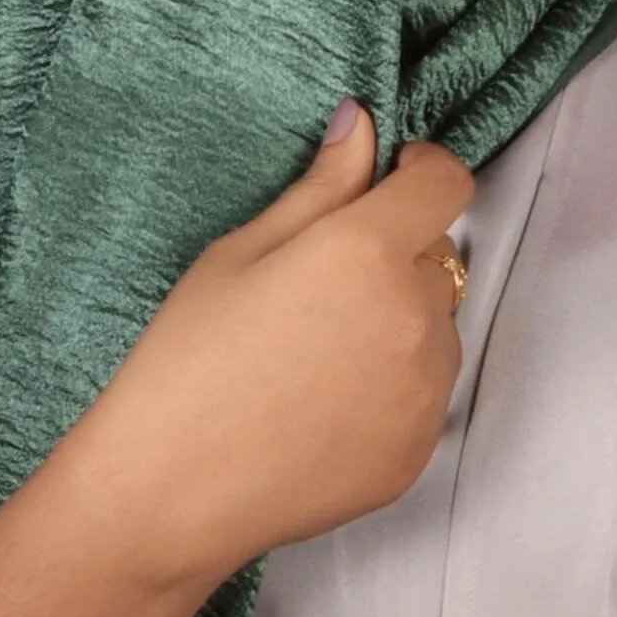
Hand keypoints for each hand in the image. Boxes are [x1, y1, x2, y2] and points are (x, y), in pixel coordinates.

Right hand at [72, 99, 473, 589]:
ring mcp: (424, 390)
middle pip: (435, 258)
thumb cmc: (186, 362)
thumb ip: (319, 187)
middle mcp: (415, 317)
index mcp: (368, 252)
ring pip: (434, 326)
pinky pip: (422, 392)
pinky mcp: (418, 448)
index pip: (446, 183)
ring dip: (397, 321)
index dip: (422, 171)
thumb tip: (362, 127)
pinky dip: (389, 385)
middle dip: (395, 254)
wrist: (170, 489)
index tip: (392, 178)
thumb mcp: (238, 253)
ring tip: (313, 353)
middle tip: (318, 284)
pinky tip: (319, 402)